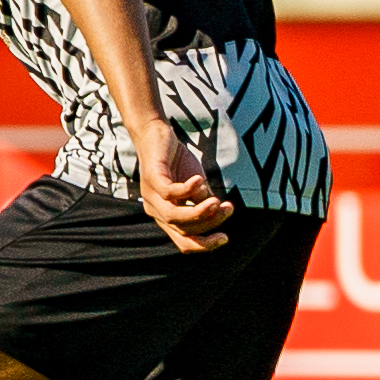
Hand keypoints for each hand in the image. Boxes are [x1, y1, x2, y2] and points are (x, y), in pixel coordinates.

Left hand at [136, 129, 235, 251]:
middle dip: (209, 223)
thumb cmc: (176, 161)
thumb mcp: (195, 185)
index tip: (225, 238)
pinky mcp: (151, 177)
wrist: (156, 133)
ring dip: (198, 213)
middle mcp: (156, 210)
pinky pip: (169, 192)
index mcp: (166, 216)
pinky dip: (186, 190)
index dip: (204, 245)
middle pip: (183, 230)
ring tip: (216, 202)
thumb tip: (218, 213)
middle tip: (228, 208)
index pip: (183, 241)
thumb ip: (204, 201)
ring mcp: (151, 195)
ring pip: (173, 216)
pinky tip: (199, 180)